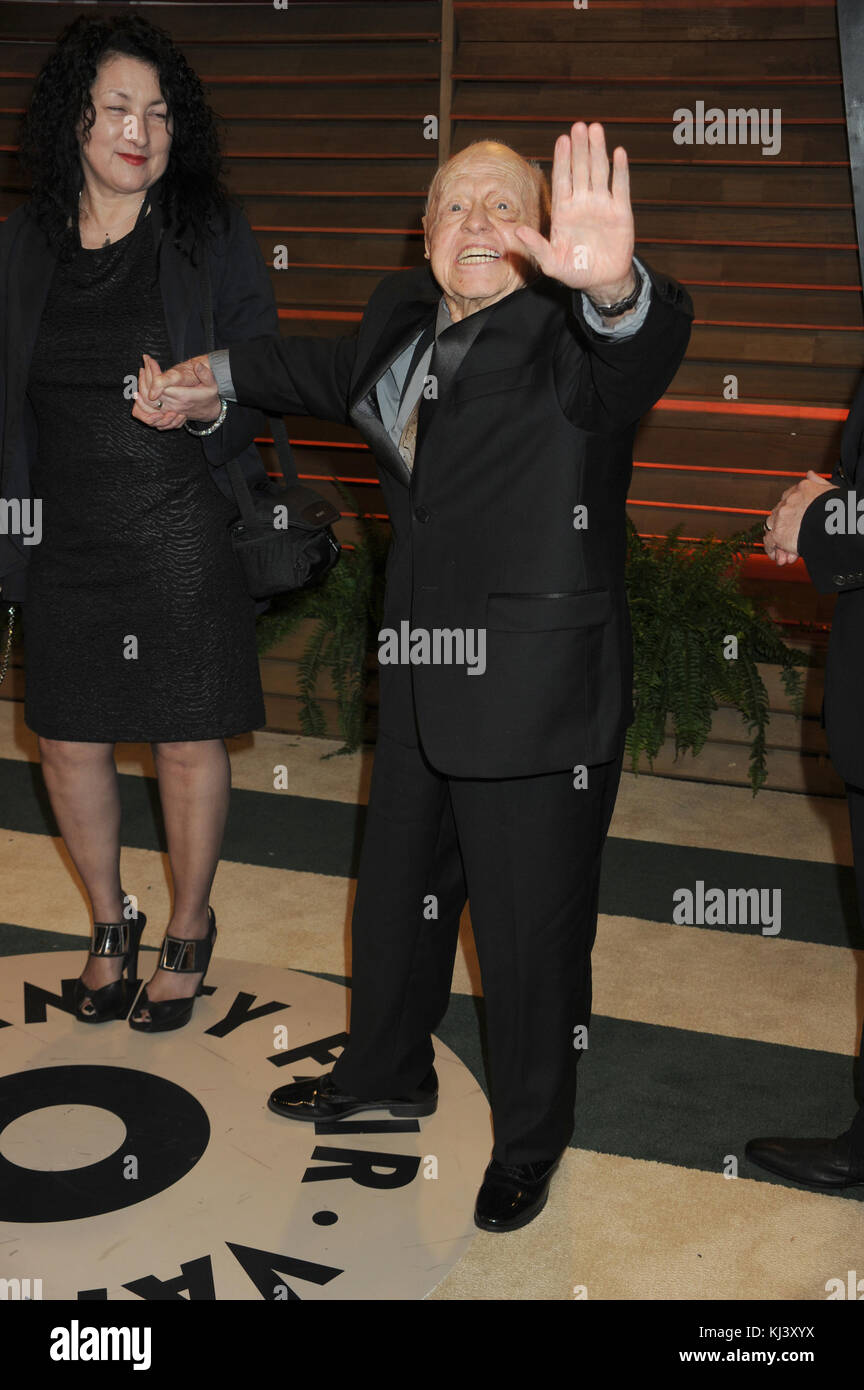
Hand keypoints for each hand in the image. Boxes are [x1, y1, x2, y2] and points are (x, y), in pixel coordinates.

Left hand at [132, 353, 220, 425]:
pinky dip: (141, 401)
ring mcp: (169, 411)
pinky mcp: (166, 414)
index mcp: (184, 397)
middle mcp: (174, 405)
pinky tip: (140, 388)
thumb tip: (198, 366)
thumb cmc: (209, 396)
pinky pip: (150, 411)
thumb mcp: (212, 385)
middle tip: (144, 363)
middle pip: (151, 394)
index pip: (162, 386)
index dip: (153, 373)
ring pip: (148, 403)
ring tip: (141, 372)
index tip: (150, 360)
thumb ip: (206, 375)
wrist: (209, 411)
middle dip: (144, 378)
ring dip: (141, 388)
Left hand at [513, 121, 634, 300]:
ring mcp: (602, 205)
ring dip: (597, 151)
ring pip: (599, 172)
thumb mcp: (551, 263)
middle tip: (579, 126)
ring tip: (596, 128)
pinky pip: (621, 187)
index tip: (562, 139)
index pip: (562, 180)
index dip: (562, 160)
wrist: (602, 281)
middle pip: (580, 170)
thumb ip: (536, 246)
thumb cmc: (574, 272)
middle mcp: (582, 203)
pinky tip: (619, 152)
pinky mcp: (621, 212)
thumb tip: (518, 230)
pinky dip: (620, 170)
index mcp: (564, 211)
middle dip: (579, 148)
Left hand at [763, 470, 835, 563]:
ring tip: (787, 554)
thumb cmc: (837, 505)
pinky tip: (780, 558)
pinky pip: (770, 542)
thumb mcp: (829, 489)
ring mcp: (782, 517)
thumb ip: (817, 482)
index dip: (792, 515)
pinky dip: (773, 550)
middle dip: (786, 529)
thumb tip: (809, 474)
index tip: (797, 525)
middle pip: (780, 516)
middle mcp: (788, 501)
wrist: (835, 518)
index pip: (789, 501)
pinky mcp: (779, 533)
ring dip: (779, 541)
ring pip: (774, 529)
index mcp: (800, 489)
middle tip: (792, 543)